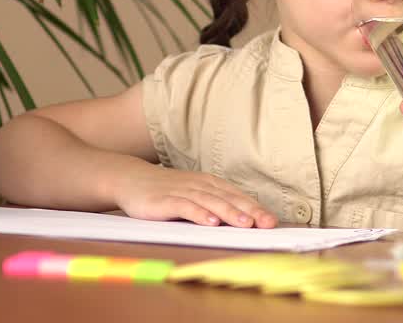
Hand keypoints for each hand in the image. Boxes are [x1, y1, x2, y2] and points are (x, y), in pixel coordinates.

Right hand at [111, 165, 277, 227]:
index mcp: (208, 184)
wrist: (130, 179)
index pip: (236, 196)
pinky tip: (211, 222)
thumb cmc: (166, 190)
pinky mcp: (165, 200)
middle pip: (228, 199)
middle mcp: (199, 185)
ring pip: (210, 202)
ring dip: (229, 213)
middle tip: (267, 223)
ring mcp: (182, 192)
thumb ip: (214, 203)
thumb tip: (242, 219)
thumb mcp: (193, 193)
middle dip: (250, 211)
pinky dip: (199, 214)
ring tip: (246, 224)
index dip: (255, 208)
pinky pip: (185, 207)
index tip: (272, 221)